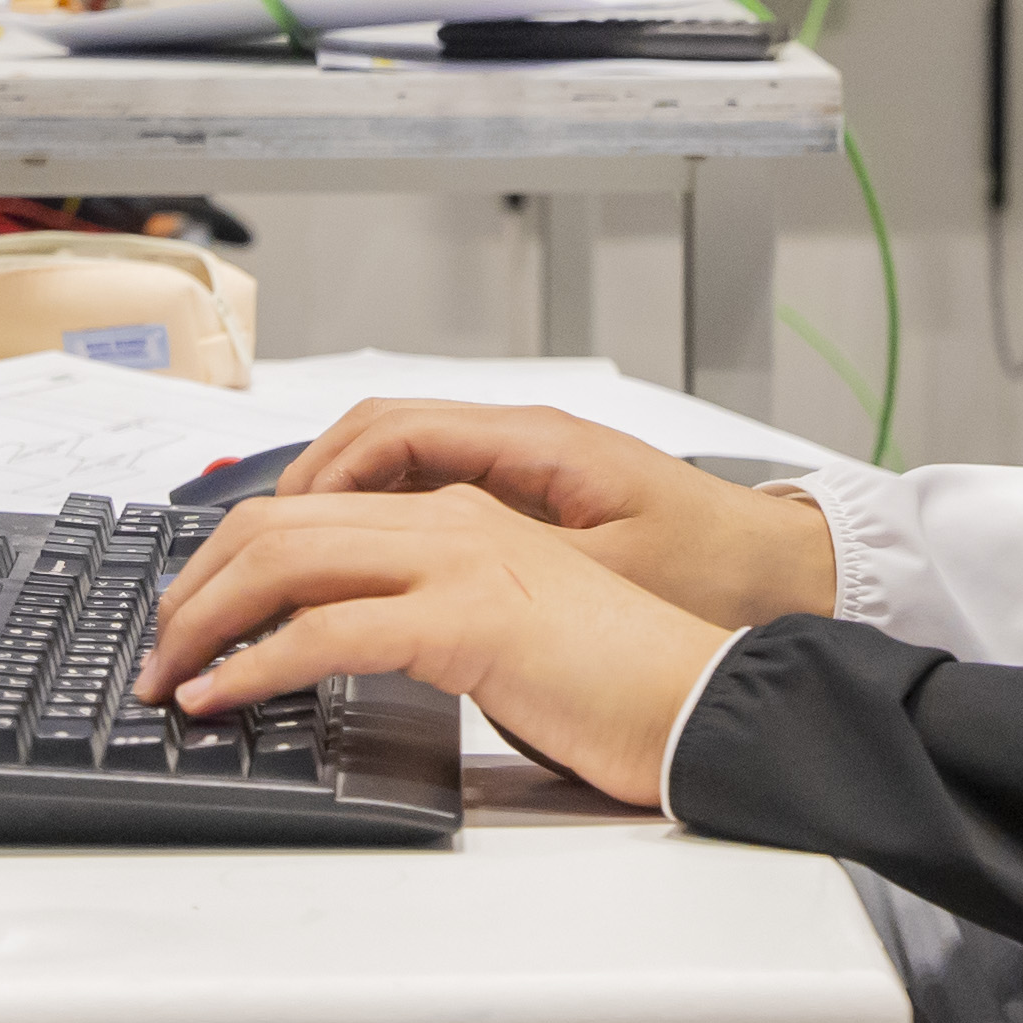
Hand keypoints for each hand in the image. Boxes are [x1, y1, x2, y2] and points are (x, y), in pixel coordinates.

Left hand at [132, 484, 727, 807]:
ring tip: (168, 675)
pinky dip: (253, 663)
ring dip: (204, 620)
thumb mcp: (502, 633)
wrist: (702, 700)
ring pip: (285, 560)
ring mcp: (457, 561)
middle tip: (154, 650)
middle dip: (194, 586)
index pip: (307, 510)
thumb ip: (425, 622)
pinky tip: (219, 696)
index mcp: (457, 515)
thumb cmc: (615, 682)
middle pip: (276, 523)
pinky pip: (324, 631)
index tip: (186, 619)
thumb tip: (336, 657)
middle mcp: (448, 520)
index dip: (226, 559)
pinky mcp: (467, 620)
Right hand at [277, 400, 836, 629]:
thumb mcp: (605, 579)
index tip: (264, 541)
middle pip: (371, 443)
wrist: (785, 571)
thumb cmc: (716, 573)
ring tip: (266, 578)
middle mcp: (516, 443)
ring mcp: (518, 470)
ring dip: (324, 512)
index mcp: (531, 446)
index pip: (388, 436)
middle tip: (237, 568)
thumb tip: (404, 586)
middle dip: (294, 498)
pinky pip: (422, 496)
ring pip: (389, 468)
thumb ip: (503, 574)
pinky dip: (369, 526)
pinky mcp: (525, 504)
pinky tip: (340, 581)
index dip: (315, 485)